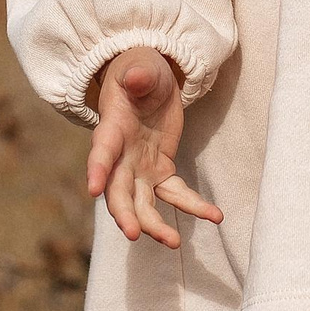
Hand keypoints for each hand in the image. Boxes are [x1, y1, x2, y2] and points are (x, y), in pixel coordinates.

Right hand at [83, 44, 222, 248]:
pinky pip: (176, 194)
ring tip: (174, 242)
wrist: (147, 82)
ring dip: (155, 225)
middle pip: (118, 191)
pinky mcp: (161, 172)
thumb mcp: (140, 68)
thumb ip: (139, 75)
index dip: (97, 170)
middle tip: (133, 234)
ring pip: (143, 204)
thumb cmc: (139, 72)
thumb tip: (137, 77)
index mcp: (111, 130)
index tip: (94, 191)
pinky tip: (215, 216)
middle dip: (124, 213)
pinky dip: (194, 207)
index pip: (102, 152)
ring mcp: (140, 169)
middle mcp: (121, 157)